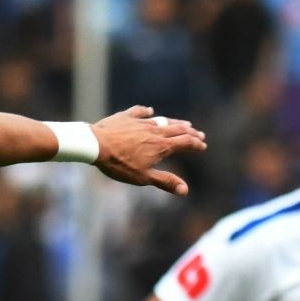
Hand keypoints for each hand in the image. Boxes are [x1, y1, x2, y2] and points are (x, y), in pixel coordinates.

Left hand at [92, 106, 207, 195]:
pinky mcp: (126, 117)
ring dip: (174, 122)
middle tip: (199, 134)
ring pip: (162, 120)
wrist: (96, 144)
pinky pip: (139, 112)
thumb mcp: (143, 177)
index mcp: (161, 146)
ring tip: (183, 123)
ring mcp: (140, 122)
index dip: (195, 145)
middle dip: (190, 133)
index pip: (185, 143)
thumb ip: (165, 182)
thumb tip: (185, 190)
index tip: (203, 146)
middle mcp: (154, 131)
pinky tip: (150, 110)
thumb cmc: (119, 164)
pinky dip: (146, 112)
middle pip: (177, 129)